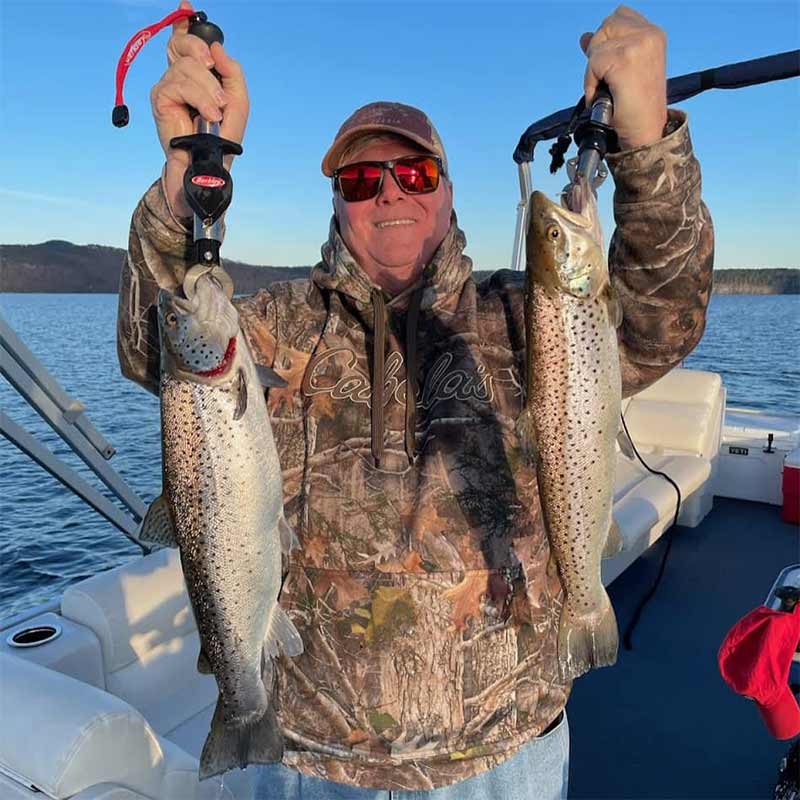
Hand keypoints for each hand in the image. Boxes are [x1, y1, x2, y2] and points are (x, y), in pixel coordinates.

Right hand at [151, 1, 249, 215]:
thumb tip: (216, 48)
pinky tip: (207, 114)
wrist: (209, 163)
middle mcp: (179, 76)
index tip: (187, 5)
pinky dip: (199, 98)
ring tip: (215, 112)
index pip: (185, 42)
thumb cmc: (222, 135)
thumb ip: (231, 72)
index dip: (185, 25)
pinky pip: (180, 82)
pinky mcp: (160, 97)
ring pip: (188, 66)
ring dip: (208, 90)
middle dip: (204, 57)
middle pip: (187, 45)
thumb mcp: (238, 100)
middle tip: (215, 78)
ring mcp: (168, 86)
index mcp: (196, 75)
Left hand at [580, 5, 666, 149]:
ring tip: (610, 88)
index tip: (611, 63)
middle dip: (598, 54)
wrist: (645, 131)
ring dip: (594, 71)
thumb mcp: (622, 70)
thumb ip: (606, 49)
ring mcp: (638, 45)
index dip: (607, 38)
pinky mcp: (625, 60)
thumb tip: (585, 37)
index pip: (618, 15)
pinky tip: (604, 95)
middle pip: (604, 26)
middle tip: (610, 79)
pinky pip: (592, 64)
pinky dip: (591, 83)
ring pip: (596, 45)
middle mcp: (649, 35)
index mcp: (653, 34)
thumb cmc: (635, 106)